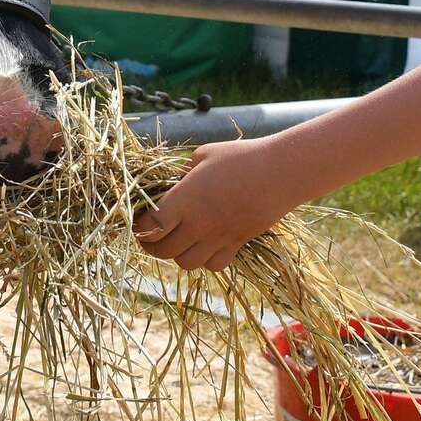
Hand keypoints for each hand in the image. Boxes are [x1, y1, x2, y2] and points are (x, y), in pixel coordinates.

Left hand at [133, 136, 295, 272]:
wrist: (281, 173)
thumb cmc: (240, 157)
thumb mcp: (203, 155)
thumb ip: (181, 173)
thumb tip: (172, 186)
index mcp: (185, 199)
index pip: (150, 226)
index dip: (139, 226)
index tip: (139, 219)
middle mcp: (199, 224)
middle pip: (163, 250)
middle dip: (152, 244)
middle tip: (151, 234)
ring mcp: (218, 238)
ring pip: (186, 263)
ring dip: (177, 254)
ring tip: (177, 240)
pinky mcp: (236, 244)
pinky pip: (213, 265)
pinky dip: (205, 260)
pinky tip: (205, 244)